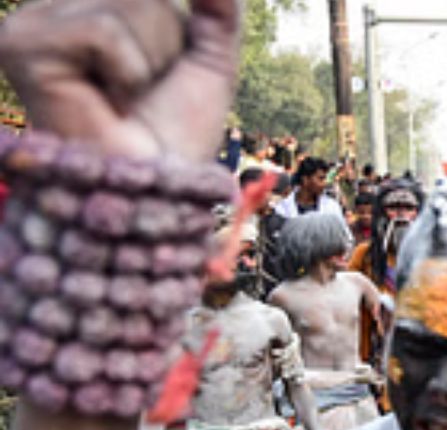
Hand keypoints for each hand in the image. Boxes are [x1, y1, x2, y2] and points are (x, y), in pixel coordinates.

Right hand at [0, 0, 239, 161]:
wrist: (155, 186)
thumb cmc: (176, 132)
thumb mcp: (209, 58)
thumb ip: (218, 9)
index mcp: (87, 4)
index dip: (170, 27)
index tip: (156, 77)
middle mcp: (52, 7)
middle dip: (163, 42)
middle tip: (140, 91)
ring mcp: (31, 22)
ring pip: (127, 5)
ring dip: (147, 62)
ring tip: (124, 100)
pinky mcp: (20, 45)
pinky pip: (102, 32)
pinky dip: (127, 73)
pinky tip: (111, 104)